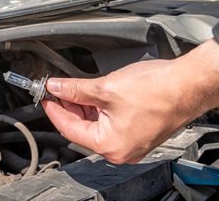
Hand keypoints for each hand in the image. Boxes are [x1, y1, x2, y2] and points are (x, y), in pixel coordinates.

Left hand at [42, 40, 218, 163]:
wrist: (188, 84)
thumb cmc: (158, 89)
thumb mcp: (105, 88)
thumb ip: (75, 89)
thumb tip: (56, 87)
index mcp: (110, 145)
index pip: (69, 128)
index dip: (53, 110)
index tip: (44, 96)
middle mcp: (120, 149)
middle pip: (81, 127)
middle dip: (67, 105)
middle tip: (56, 88)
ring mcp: (130, 141)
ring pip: (95, 123)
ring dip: (81, 104)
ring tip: (71, 87)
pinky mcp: (137, 130)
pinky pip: (108, 121)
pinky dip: (97, 107)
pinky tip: (90, 92)